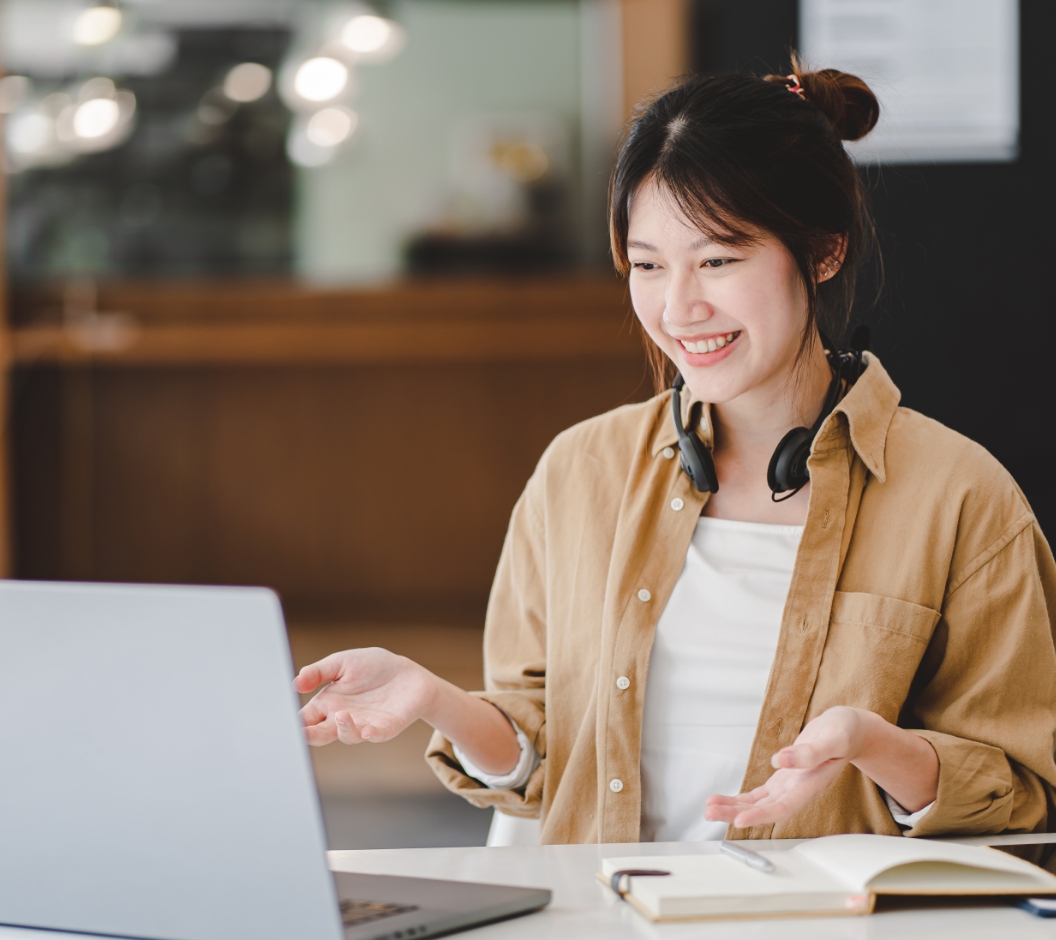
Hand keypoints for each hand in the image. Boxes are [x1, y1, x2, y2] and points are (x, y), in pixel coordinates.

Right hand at [295, 648, 437, 746]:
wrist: (409, 673)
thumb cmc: (373, 668)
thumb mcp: (343, 663)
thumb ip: (319, 672)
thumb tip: (296, 682)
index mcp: (329, 704)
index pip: (306, 718)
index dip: (294, 723)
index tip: (284, 723)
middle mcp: (344, 718)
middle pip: (321, 734)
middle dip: (310, 736)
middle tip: (301, 733)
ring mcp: (365, 724)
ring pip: (348, 735)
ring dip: (344, 728)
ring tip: (342, 715)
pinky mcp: (387, 726)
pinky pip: (377, 734)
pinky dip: (372, 734)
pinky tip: (367, 729)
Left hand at [705, 706, 938, 828]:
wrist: (849, 730)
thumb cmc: (844, 733)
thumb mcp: (832, 738)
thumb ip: (809, 752)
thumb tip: (780, 760)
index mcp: (810, 784)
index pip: (781, 807)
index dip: (760, 816)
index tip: (739, 821)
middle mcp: (797, 790)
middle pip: (763, 809)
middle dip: (735, 813)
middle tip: (709, 813)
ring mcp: (789, 786)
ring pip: (757, 803)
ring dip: (734, 807)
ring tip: (709, 808)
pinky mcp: (783, 778)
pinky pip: (759, 794)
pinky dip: (741, 797)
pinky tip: (724, 799)